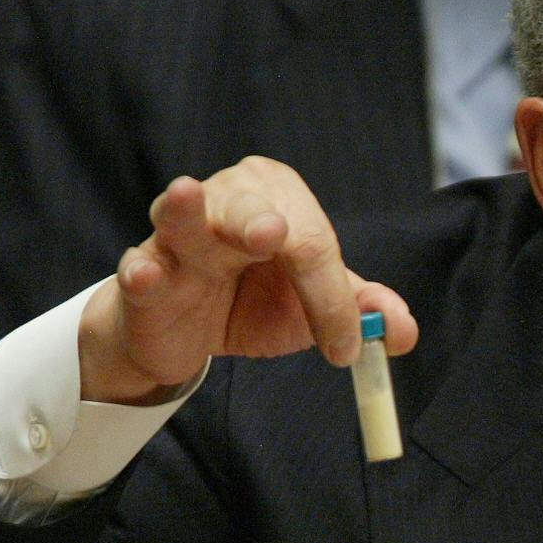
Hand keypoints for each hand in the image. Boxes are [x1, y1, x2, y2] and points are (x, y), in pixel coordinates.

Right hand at [79, 159, 416, 402]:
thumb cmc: (254, 300)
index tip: (345, 348)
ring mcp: (176, 234)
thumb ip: (358, 311)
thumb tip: (401, 330)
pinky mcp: (142, 272)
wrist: (188, 332)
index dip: (332, 297)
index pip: (312, 242)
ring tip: (186, 194)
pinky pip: (140, 269)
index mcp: (279, 199)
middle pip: (250, 210)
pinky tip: (147, 274)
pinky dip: (144, 271)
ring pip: (182, 218)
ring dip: (185, 211)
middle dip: (259, 220)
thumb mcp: (312, 306)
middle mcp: (227, 200)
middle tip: (274, 234)